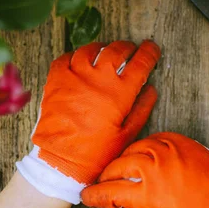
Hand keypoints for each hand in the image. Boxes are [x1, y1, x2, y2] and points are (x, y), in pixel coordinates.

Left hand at [17, 40, 160, 203]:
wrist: (60, 160)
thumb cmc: (95, 153)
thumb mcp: (126, 135)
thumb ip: (142, 109)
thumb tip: (151, 89)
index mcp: (120, 92)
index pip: (141, 61)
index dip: (149, 52)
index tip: (151, 48)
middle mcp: (99, 78)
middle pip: (117, 50)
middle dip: (127, 47)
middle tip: (130, 50)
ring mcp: (75, 75)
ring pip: (91, 49)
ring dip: (101, 48)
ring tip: (104, 53)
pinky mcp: (56, 79)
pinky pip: (66, 57)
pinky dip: (75, 56)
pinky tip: (79, 61)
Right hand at [81, 132, 208, 207]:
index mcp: (149, 191)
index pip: (109, 191)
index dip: (94, 196)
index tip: (86, 198)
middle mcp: (155, 164)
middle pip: (116, 166)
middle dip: (105, 178)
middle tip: (102, 187)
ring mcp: (168, 149)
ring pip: (132, 149)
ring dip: (121, 162)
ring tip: (119, 174)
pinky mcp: (180, 141)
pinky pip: (151, 140)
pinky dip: (141, 149)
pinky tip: (141, 160)